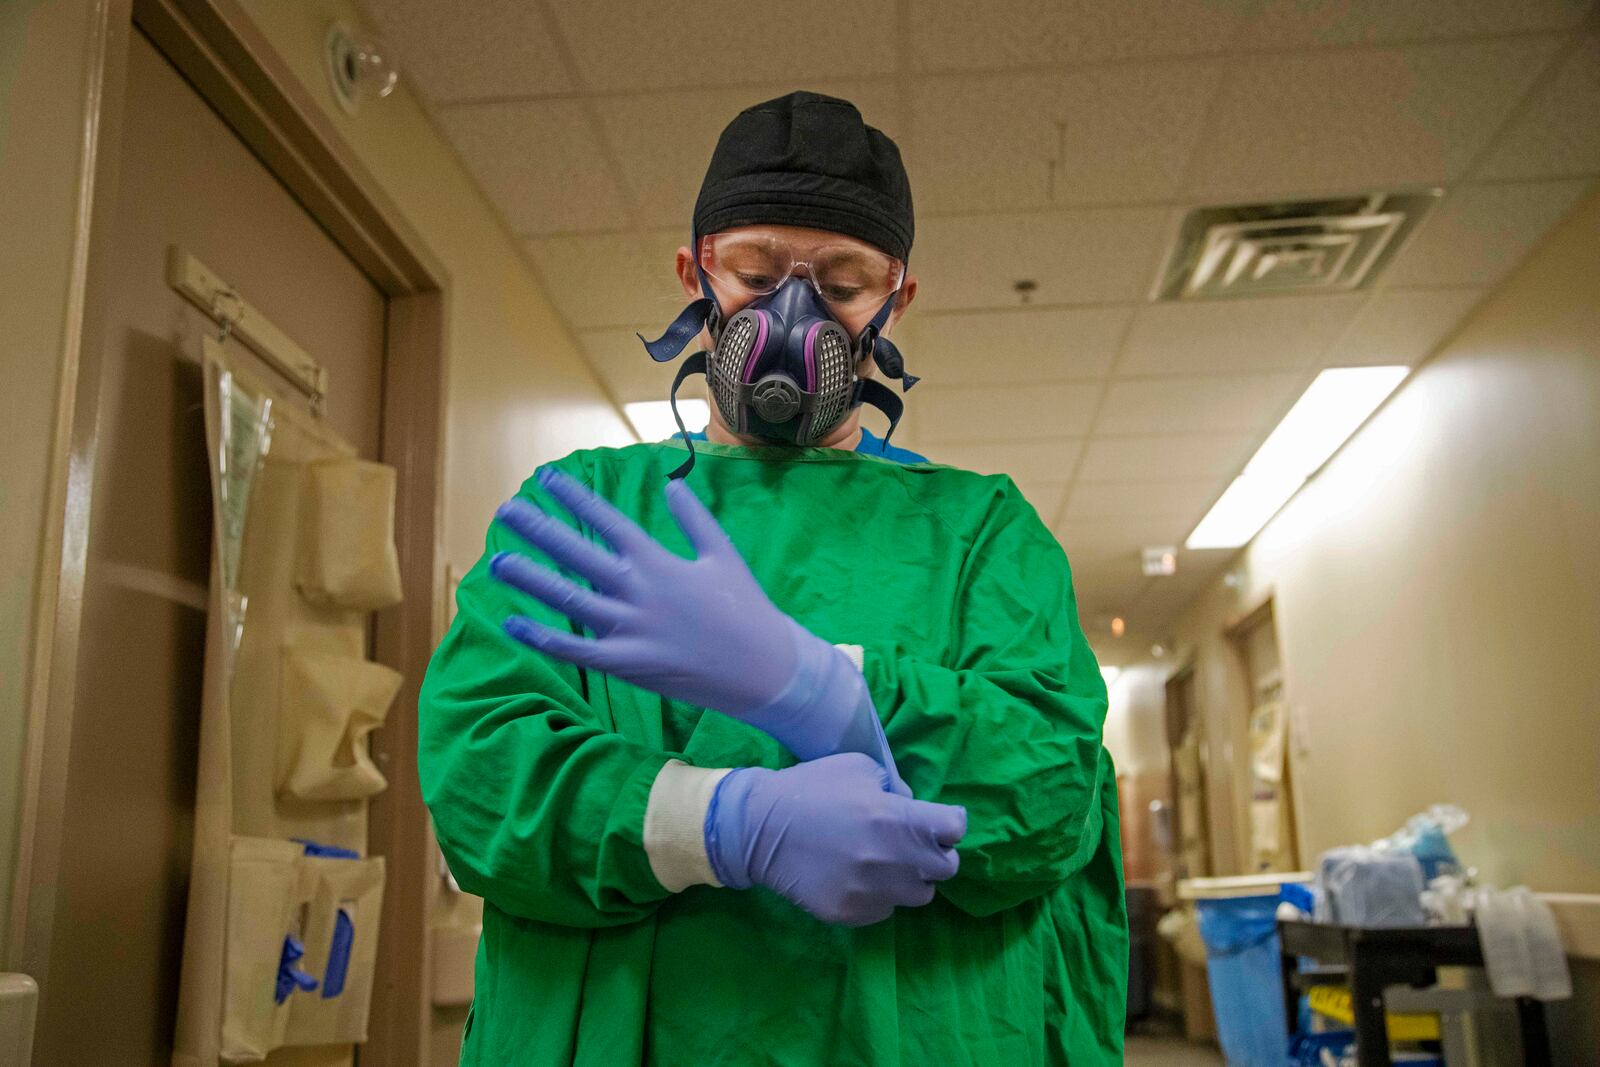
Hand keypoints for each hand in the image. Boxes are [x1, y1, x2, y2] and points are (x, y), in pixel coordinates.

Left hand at [491, 470, 907, 792]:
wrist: (764, 669)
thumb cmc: (746, 609)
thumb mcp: (723, 555)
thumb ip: (694, 519)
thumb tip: (672, 484)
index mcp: (659, 560)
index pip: (606, 520)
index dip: (573, 498)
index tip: (544, 478)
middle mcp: (638, 590)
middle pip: (576, 554)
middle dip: (538, 530)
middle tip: (505, 511)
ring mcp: (629, 628)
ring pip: (568, 599)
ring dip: (530, 579)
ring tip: (497, 560)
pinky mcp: (627, 663)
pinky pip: (575, 650)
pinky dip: (543, 638)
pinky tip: (514, 623)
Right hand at [706, 753, 965, 925]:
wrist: (760, 829)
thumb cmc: (812, 789)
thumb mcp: (859, 768)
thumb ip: (895, 788)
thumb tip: (913, 808)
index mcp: (899, 820)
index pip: (955, 829)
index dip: (947, 822)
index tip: (933, 821)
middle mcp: (894, 860)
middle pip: (947, 868)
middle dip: (934, 853)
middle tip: (910, 843)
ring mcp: (874, 892)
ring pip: (920, 895)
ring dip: (911, 878)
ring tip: (885, 864)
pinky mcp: (853, 914)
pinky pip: (886, 910)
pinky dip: (880, 896)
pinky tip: (857, 878)